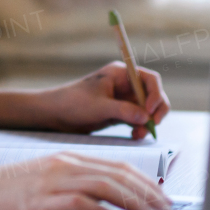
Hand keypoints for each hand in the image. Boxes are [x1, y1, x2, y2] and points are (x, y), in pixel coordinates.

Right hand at [0, 152, 175, 209]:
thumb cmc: (7, 192)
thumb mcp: (46, 183)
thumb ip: (76, 187)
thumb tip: (109, 204)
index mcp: (68, 159)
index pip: (117, 166)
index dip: (146, 183)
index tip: (164, 199)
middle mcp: (65, 165)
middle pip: (119, 175)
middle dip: (150, 194)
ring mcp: (54, 181)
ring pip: (107, 187)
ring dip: (137, 204)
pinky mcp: (43, 200)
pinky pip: (83, 203)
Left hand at [35, 62, 169, 139]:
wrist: (55, 114)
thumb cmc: (73, 103)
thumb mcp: (99, 107)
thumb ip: (124, 111)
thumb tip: (146, 117)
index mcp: (120, 74)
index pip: (149, 79)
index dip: (155, 94)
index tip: (150, 110)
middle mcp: (124, 85)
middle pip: (152, 95)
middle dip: (155, 111)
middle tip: (152, 125)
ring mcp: (122, 99)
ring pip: (147, 110)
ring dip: (147, 122)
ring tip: (138, 135)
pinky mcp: (119, 113)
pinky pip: (137, 119)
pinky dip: (139, 127)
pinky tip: (134, 136)